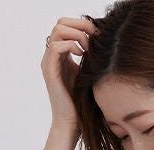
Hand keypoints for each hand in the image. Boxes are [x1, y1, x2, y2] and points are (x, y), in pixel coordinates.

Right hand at [41, 16, 98, 130]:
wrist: (71, 123)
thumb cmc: (82, 104)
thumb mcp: (88, 75)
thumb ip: (90, 59)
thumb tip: (103, 45)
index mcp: (62, 55)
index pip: (66, 26)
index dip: (82, 24)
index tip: (98, 34)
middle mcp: (53, 56)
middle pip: (60, 23)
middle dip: (79, 24)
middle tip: (93, 36)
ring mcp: (49, 62)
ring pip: (57, 30)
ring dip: (76, 34)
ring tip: (87, 47)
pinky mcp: (49, 70)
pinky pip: (56, 47)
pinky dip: (70, 45)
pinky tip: (81, 55)